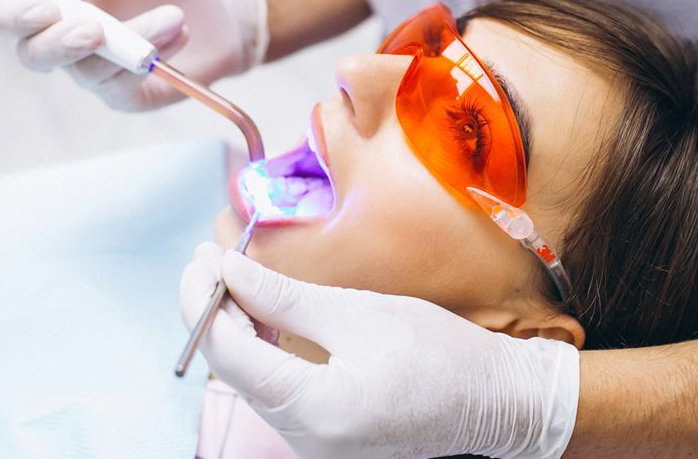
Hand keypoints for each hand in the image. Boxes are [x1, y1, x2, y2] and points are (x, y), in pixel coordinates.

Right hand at [0, 0, 267, 110]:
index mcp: (52, 2)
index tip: (44, 5)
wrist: (219, 8)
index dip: (10, 14)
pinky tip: (180, 33)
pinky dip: (153, 54)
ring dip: (133, 38)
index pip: (5, 15)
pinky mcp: (125, 97)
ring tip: (174, 15)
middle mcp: (63, 42)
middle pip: (32, 56)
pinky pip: (123, 85)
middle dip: (59, 44)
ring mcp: (93, 74)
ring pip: (89, 68)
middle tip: (94, 29)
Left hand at [179, 243, 580, 458]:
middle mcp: (305, 442)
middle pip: (233, 372)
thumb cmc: (440, 353)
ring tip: (230, 277)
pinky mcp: (325, 441)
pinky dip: (262, 353)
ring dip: (235, 330)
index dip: (204, 302)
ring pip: (252, 382)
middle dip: (214, 312)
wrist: (496, 401)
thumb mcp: (359, 313)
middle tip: (209, 259)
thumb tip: (229, 272)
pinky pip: (277, 393)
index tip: (201, 258)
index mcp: (314, 410)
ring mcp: (314, 448)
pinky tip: (261, 316)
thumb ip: (284, 298)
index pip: (228, 354)